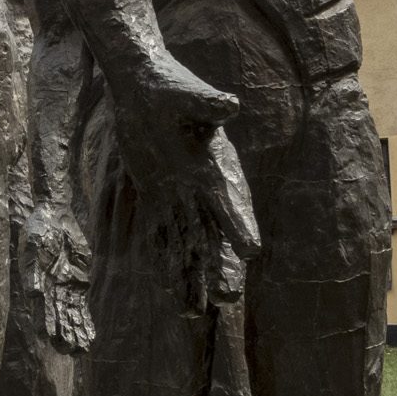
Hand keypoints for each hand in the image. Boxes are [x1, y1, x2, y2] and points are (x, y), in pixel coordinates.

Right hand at [16, 202, 95, 352]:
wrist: (54, 217)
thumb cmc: (39, 230)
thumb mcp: (33, 245)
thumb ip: (33, 271)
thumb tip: (33, 295)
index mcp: (35, 282)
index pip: (40, 308)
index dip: (44, 324)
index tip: (48, 339)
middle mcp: (48, 289)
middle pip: (56, 316)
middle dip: (62, 334)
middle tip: (68, 351)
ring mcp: (63, 287)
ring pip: (69, 315)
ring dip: (74, 332)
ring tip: (80, 350)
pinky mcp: (77, 283)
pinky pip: (80, 307)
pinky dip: (84, 321)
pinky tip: (88, 336)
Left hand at [110, 54, 258, 305]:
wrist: (146, 83)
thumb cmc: (169, 85)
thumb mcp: (188, 95)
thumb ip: (209, 104)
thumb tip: (231, 104)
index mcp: (215, 166)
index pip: (229, 200)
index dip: (238, 224)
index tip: (250, 250)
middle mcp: (202, 187)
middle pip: (213, 233)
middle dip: (218, 266)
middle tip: (225, 301)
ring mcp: (179, 193)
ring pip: (189, 242)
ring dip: (191, 274)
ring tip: (193, 312)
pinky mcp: (156, 193)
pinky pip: (162, 232)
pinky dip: (167, 258)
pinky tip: (169, 286)